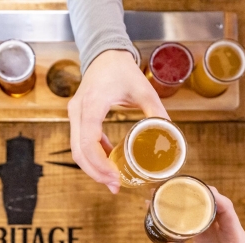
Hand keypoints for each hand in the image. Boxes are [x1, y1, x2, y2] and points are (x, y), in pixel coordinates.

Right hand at [68, 50, 168, 193]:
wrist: (104, 54)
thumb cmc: (121, 69)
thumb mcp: (143, 89)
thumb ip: (156, 111)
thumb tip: (170, 135)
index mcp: (92, 104)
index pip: (89, 142)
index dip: (100, 164)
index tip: (115, 177)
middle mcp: (77, 111)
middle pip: (79, 152)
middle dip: (96, 173)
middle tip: (115, 186)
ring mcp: (74, 115)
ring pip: (76, 150)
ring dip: (93, 168)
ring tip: (112, 180)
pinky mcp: (77, 118)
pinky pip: (80, 143)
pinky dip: (93, 157)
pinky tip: (109, 163)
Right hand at [164, 187, 244, 242]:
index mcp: (235, 237)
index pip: (226, 208)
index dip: (212, 196)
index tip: (194, 189)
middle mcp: (225, 232)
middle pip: (211, 205)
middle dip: (193, 194)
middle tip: (173, 188)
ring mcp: (214, 235)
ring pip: (200, 212)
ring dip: (184, 204)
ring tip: (164, 196)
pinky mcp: (203, 241)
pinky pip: (192, 223)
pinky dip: (180, 217)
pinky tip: (165, 213)